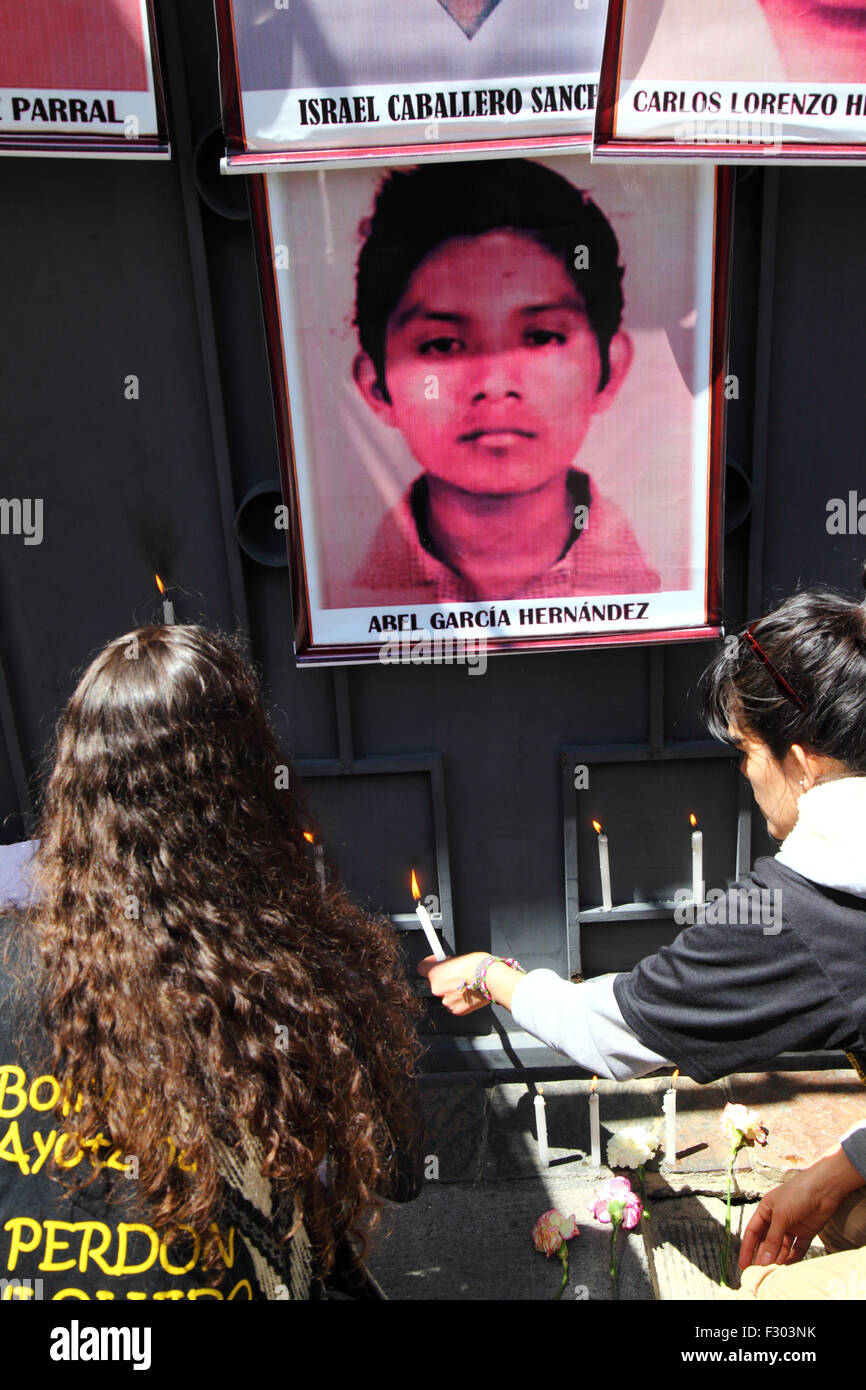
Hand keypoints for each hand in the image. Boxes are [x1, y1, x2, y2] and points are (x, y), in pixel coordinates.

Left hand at [418, 951, 491, 1014]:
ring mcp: (446, 1001)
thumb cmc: (478, 966)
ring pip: (445, 995)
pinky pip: (453, 1004)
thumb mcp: (458, 958)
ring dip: (451, 990)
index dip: (430, 963)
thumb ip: (447, 964)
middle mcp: (436, 989)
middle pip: (434, 982)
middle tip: (455, 973)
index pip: (422, 967)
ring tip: (465, 983)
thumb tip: (447, 965)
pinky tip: (468, 992)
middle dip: (443, 978)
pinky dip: (459, 1000)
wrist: (491, 979)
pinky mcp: (456, 1010)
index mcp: (434, 973)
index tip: (436, 962)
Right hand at [739, 1147, 864, 1268]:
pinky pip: (797, 1249)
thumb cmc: (797, 1194)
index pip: (753, 1232)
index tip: (743, 1265)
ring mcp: (792, 1226)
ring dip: (777, 1259)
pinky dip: (792, 1258)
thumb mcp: (780, 1216)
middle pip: (767, 1241)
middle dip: (763, 1257)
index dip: (747, 1248)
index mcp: (766, 1210)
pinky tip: (788, 1267)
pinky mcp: (806, 1232)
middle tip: (759, 1273)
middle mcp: (777, 1219)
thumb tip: (764, 1260)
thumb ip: (772, 1239)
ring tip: (773, 1273)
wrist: (824, 1188)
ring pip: (781, 1247)